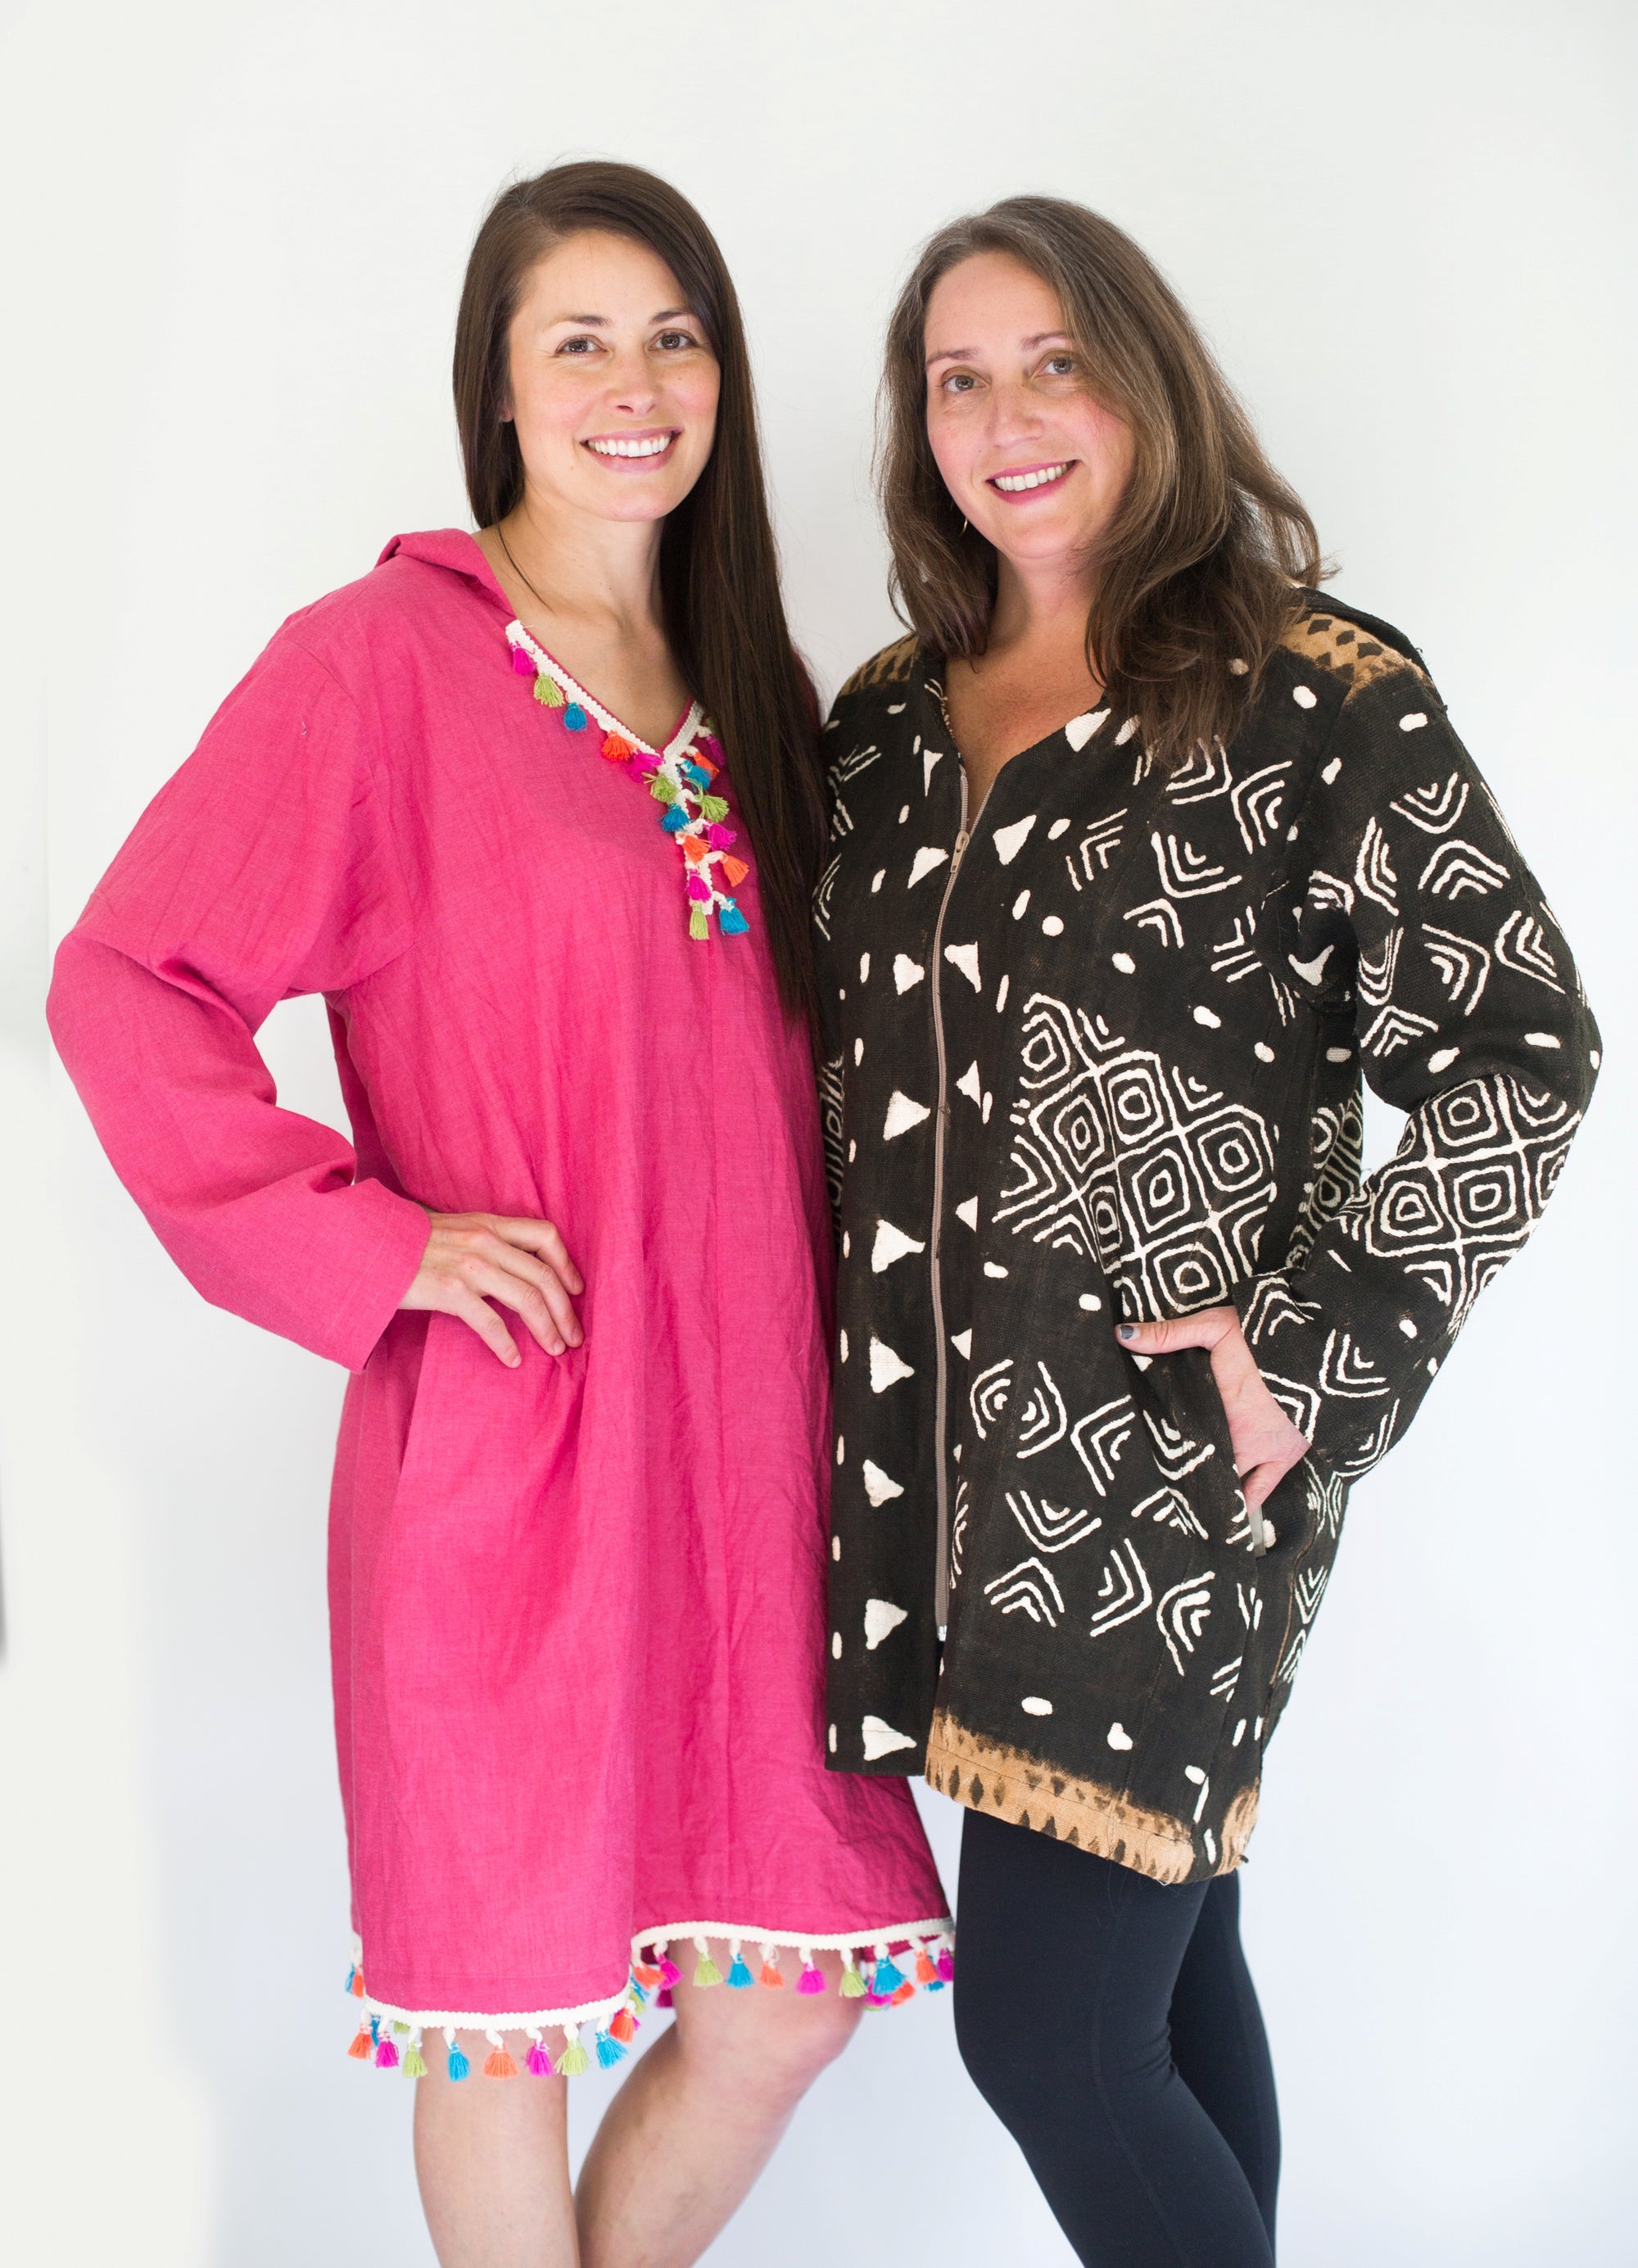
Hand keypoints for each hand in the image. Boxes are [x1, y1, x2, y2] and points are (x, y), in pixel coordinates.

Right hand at [399, 1212, 583, 1366]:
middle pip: (543, 1275)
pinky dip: (506, 1344)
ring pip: (527, 1298)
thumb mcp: (451, 1230)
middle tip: (575, 1336)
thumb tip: (510, 1269)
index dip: (567, 1265)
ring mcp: (469, 1265)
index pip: (546, 1235)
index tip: (576, 1290)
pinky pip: (491, 1322)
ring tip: (555, 1349)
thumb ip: (482, 1242)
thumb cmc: (404, 1243)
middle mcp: (485, 1241)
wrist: (364, 1244)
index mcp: (488, 1224)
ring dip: (547, 1328)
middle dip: (566, 1310)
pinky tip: (512, 1359)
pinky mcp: (450, 1290)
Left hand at [1116, 1308, 1307, 1514]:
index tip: (1134, 1460)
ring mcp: (1261, 1451)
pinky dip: (1243, 1505)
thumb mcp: (1213, 1326)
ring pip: (1224, 1480)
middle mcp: (1234, 1438)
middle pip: (1197, 1462)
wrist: (1322, 1348)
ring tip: (1180, 1507)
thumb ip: (1167, 1334)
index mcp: (1212, 1409)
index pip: (1174, 1437)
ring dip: (1206, 1488)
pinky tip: (1227, 1522)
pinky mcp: (1286, 1456)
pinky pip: (1261, 1490)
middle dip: (1177, 1471)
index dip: (1155, 1448)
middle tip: (1150, 1488)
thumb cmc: (1265, 1334)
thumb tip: (1122, 1335)